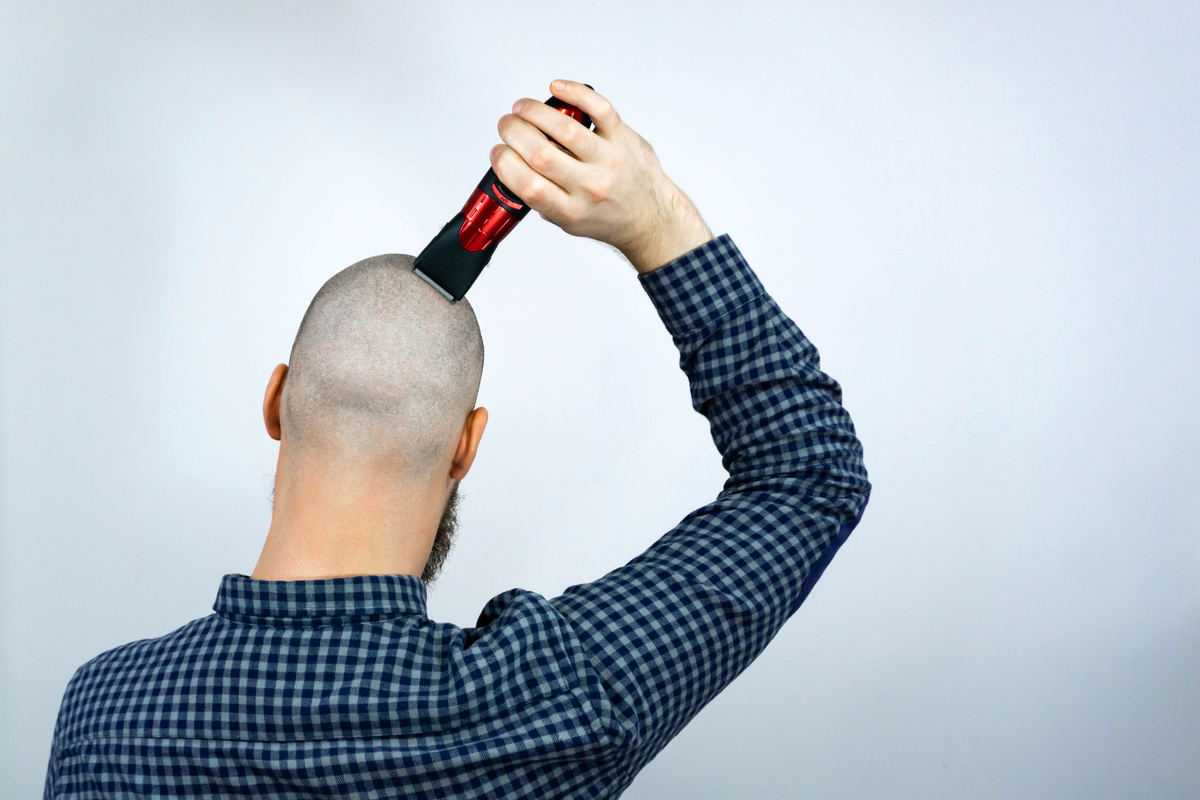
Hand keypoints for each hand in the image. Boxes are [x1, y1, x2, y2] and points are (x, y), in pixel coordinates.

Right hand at [490, 80, 712, 273]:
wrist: (648, 216)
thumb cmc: (606, 215)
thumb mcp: (567, 222)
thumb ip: (541, 199)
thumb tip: (509, 166)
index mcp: (570, 211)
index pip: (528, 185)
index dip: (503, 163)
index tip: (498, 151)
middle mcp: (590, 186)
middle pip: (540, 154)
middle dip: (513, 132)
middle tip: (507, 125)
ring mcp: (608, 160)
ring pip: (564, 129)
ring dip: (534, 112)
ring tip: (522, 108)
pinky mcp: (622, 138)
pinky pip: (598, 108)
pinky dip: (575, 92)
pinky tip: (557, 88)